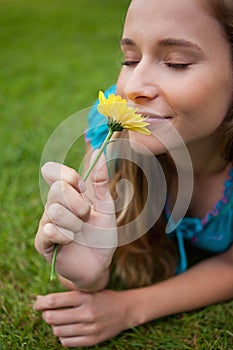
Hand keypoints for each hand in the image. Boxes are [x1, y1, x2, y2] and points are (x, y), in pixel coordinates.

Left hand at [33, 289, 131, 346]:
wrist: (125, 309)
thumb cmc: (102, 297)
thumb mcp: (86, 291)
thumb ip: (66, 295)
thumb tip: (40, 300)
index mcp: (84, 297)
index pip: (54, 301)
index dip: (40, 303)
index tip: (37, 304)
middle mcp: (86, 312)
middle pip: (52, 318)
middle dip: (46, 315)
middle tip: (48, 313)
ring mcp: (89, 328)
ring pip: (57, 331)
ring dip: (54, 326)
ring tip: (60, 321)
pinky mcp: (92, 340)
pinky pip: (66, 342)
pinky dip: (62, 336)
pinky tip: (68, 330)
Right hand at [35, 152, 116, 288]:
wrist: (99, 264)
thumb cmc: (101, 235)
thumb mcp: (106, 208)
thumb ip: (101, 184)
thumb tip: (100, 155)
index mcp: (67, 194)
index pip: (52, 171)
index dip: (67, 175)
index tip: (81, 186)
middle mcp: (53, 206)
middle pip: (57, 190)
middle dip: (78, 204)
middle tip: (86, 216)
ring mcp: (46, 223)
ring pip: (55, 211)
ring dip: (75, 223)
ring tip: (80, 232)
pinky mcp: (42, 243)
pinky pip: (49, 231)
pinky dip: (65, 236)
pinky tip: (70, 242)